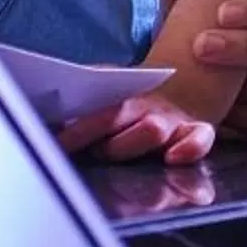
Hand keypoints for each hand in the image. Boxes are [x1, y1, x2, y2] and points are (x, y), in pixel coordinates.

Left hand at [58, 89, 218, 165]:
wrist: (175, 88)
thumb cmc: (127, 103)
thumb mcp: (104, 94)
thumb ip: (80, 101)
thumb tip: (46, 116)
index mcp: (120, 96)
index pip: (92, 111)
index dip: (72, 130)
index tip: (52, 144)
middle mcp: (144, 106)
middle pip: (118, 116)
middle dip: (91, 133)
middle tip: (75, 148)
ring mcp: (171, 120)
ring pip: (153, 130)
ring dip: (128, 143)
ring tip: (106, 153)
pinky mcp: (197, 131)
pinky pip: (200, 138)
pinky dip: (189, 148)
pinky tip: (172, 158)